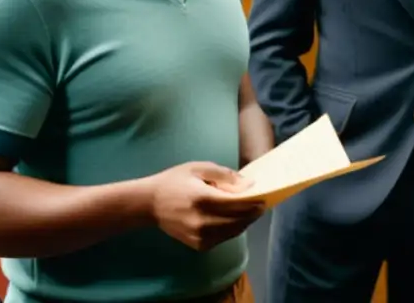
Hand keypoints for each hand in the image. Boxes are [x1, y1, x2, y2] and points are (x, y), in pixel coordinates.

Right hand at [145, 162, 265, 250]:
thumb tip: (248, 184)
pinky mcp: (197, 245)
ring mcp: (199, 236)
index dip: (253, 203)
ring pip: (232, 232)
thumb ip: (225, 175)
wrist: (149, 204)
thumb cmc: (175, 181)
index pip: (236, 205)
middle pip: (238, 221)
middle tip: (261, 205)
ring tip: (250, 211)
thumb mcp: (199, 168)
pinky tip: (233, 219)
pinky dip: (232, 229)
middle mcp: (201, 221)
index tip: (265, 198)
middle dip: (252, 213)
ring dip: (244, 222)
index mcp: (202, 199)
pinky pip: (223, 238)